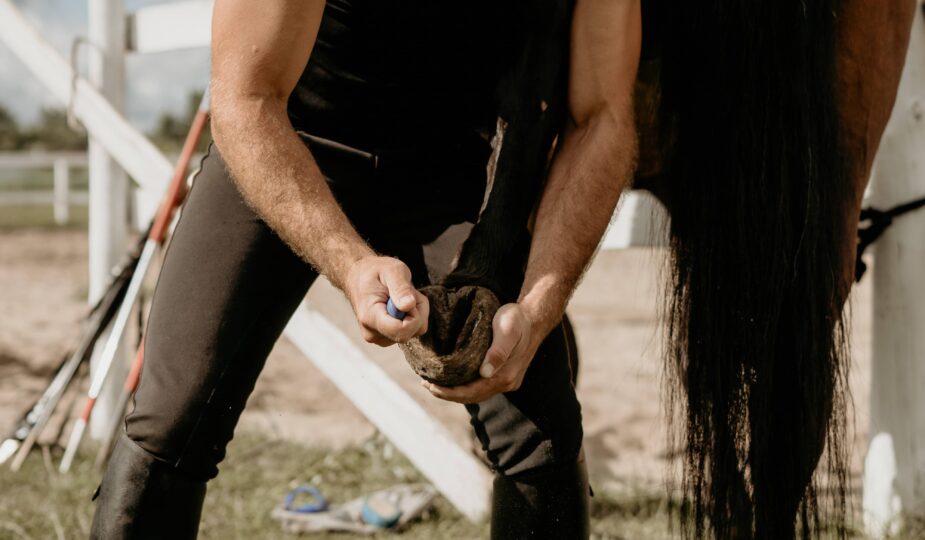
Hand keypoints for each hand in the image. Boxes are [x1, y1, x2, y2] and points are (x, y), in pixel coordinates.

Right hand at [344, 256, 428, 345]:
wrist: (359, 277)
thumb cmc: (375, 271)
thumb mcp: (391, 270)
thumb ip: (401, 287)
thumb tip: (409, 305)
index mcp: (370, 317)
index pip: (401, 331)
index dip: (415, 315)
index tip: (411, 297)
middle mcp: (373, 333)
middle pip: (410, 332)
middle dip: (417, 311)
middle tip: (407, 292)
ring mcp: (379, 338)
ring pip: (414, 332)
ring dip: (415, 312)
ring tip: (401, 297)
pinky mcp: (386, 338)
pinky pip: (411, 331)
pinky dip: (412, 317)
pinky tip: (400, 305)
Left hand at [422, 303, 539, 403]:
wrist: (534, 318)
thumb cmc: (517, 320)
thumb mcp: (507, 330)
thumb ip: (498, 351)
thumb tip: (485, 372)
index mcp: (505, 375)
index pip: (472, 392)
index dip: (449, 392)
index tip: (430, 385)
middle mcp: (506, 382)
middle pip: (472, 397)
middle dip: (448, 394)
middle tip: (426, 384)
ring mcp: (507, 381)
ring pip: (476, 393)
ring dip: (455, 392)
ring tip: (434, 384)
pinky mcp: (505, 375)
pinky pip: (481, 387)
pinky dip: (465, 386)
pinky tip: (453, 379)